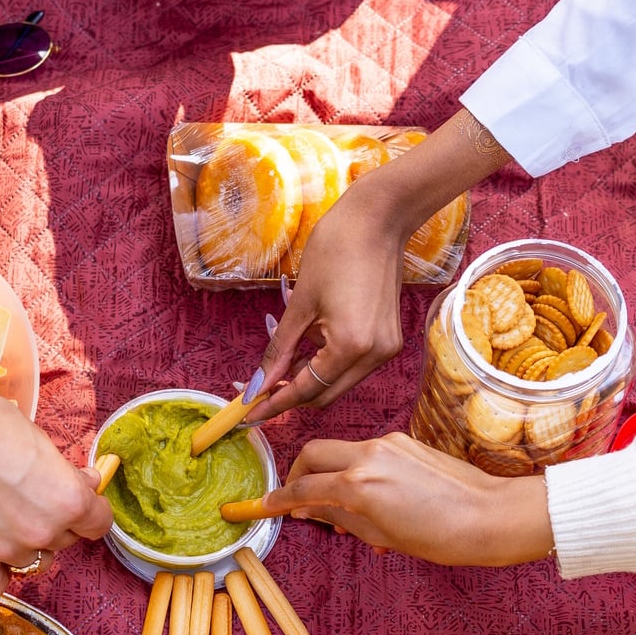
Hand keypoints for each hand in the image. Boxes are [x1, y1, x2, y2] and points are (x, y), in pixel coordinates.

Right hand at [0, 273, 110, 595]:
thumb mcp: (43, 443)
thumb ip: (68, 475)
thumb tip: (89, 484)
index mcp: (68, 502)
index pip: (99, 523)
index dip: (92, 508)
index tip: (82, 499)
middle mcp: (41, 532)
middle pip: (65, 540)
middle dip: (57, 520)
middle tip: (32, 494)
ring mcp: (6, 549)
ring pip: (33, 560)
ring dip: (27, 542)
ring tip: (7, 513)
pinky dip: (0, 572)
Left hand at [244, 186, 406, 421]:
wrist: (379, 218)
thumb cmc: (336, 249)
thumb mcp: (299, 303)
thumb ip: (281, 350)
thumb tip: (260, 384)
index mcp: (351, 347)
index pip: (307, 390)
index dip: (274, 405)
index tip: (247, 416)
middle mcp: (375, 356)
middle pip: (325, 394)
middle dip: (290, 395)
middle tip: (257, 391)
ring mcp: (386, 349)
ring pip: (338, 382)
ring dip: (309, 377)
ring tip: (283, 359)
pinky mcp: (389, 339)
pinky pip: (352, 365)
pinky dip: (327, 362)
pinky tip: (310, 344)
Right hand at [251, 432, 553, 566]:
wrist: (490, 516)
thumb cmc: (440, 536)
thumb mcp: (379, 535)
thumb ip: (338, 516)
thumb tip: (310, 509)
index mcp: (357, 483)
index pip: (302, 487)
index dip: (279, 499)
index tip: (264, 506)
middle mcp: (368, 454)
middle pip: (313, 453)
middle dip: (298, 473)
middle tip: (298, 499)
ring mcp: (388, 443)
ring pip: (341, 451)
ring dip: (330, 473)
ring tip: (344, 509)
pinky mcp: (405, 441)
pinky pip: (367, 453)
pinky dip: (357, 471)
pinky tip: (372, 499)